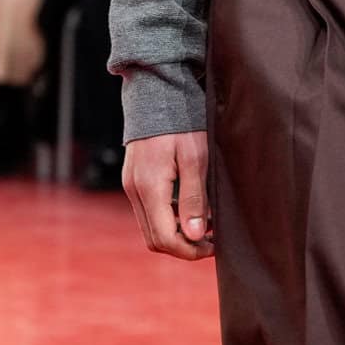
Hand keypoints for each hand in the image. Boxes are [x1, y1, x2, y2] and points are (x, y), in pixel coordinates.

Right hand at [123, 130, 213, 257]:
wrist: (157, 94)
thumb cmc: (181, 123)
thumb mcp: (196, 159)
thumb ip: (194, 199)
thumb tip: (196, 236)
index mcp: (150, 188)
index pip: (165, 239)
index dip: (190, 250)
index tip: (214, 245)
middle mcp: (134, 191)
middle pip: (155, 240)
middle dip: (184, 247)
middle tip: (212, 240)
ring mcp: (131, 186)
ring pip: (150, 229)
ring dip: (176, 235)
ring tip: (205, 225)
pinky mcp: (133, 181)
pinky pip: (148, 213)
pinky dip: (168, 221)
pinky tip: (189, 211)